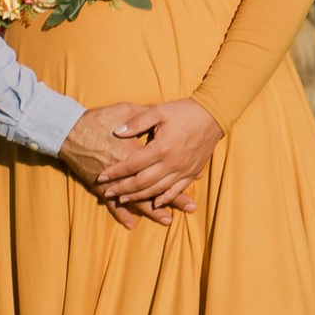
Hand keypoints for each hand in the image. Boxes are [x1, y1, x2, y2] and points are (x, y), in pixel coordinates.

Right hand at [58, 102, 188, 229]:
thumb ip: (145, 117)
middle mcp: (126, 171)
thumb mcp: (125, 109)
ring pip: (135, 200)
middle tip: (188, 209)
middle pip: (153, 188)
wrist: (67, 131)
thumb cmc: (97, 119)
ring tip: (167, 220)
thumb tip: (165, 120)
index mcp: (135, 152)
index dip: (179, 174)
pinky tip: (130, 223)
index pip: (162, 166)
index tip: (196, 180)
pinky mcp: (99, 185)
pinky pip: (112, 203)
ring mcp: (112, 181)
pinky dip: (121, 213)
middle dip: (172, 199)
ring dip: (151, 211)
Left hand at [93, 99, 222, 211]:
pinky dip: (165, 198)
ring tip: (124, 198)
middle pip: (142, 182)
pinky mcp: (192, 172)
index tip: (101, 176)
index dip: (115, 172)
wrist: (214, 115)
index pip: (132, 164)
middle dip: (123, 188)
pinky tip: (155, 203)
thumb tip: (117, 132)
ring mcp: (183, 170)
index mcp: (161, 147)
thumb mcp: (159, 110)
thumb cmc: (184, 111)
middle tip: (108, 193)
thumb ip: (137, 122)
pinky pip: (177, 190)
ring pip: (157, 189)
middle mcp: (171, 163)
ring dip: (139, 196)